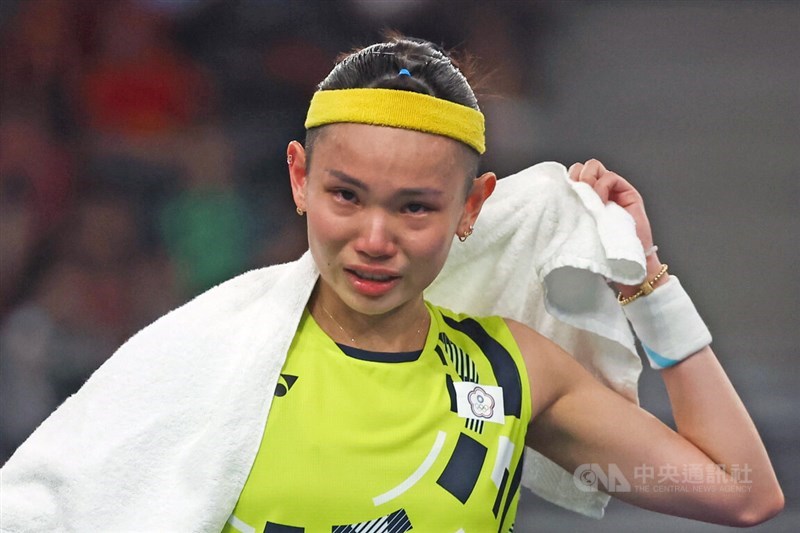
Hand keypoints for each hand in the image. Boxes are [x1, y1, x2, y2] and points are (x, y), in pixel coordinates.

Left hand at [568, 159, 663, 294]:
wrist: (622, 263)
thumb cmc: (598, 250)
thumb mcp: (577, 226)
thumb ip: (571, 210)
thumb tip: (555, 195)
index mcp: (583, 200)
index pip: (571, 176)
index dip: (566, 179)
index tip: (562, 191)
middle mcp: (597, 193)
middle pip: (581, 168)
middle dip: (575, 176)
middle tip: (575, 192)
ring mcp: (613, 191)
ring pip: (594, 167)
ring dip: (588, 178)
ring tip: (588, 196)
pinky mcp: (627, 193)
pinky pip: (610, 176)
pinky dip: (602, 184)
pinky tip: (599, 199)